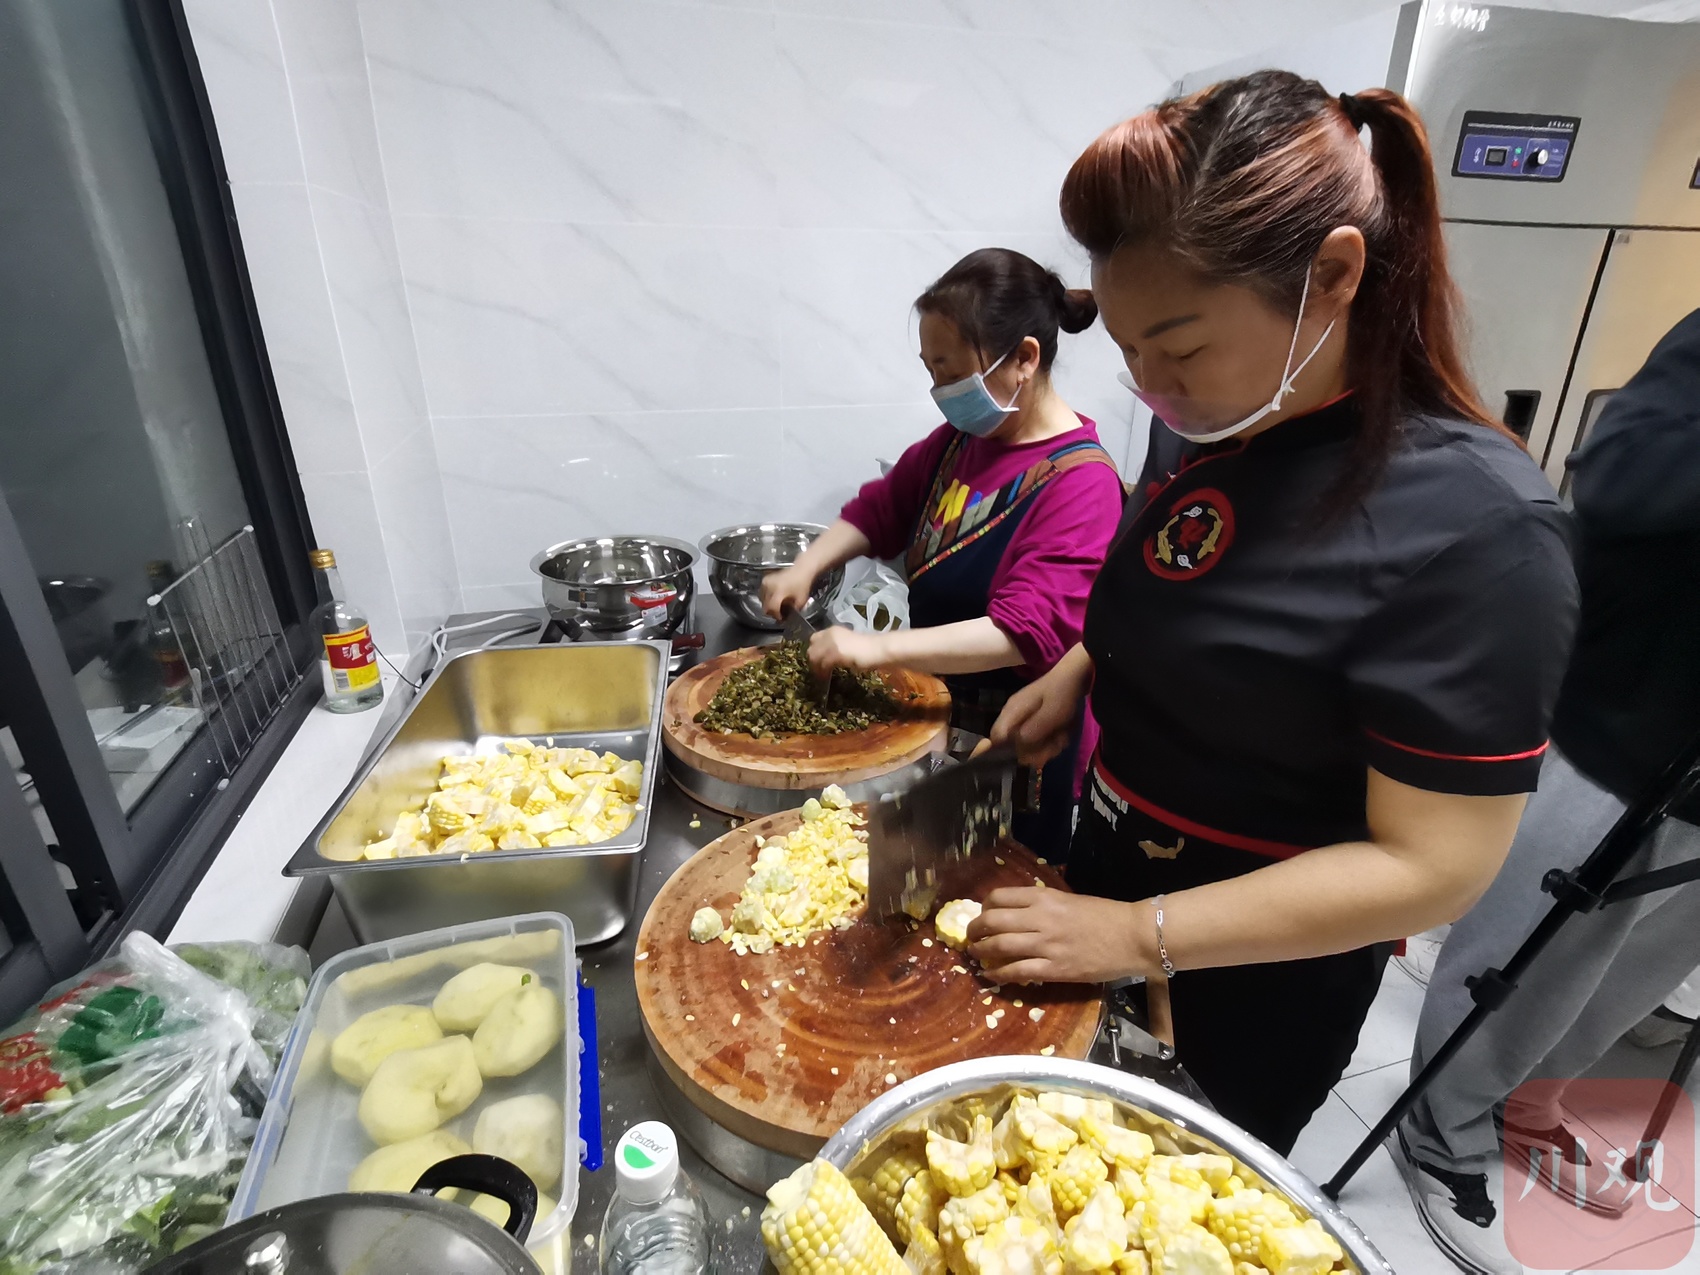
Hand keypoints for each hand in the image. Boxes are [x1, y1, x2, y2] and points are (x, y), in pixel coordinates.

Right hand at [761, 565, 814, 620]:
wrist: (801, 569)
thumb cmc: (802, 583)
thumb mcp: (800, 601)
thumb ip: (792, 611)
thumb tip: (786, 617)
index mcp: (778, 591)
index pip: (771, 607)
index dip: (776, 615)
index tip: (781, 618)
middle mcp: (769, 586)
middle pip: (765, 605)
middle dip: (772, 611)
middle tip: (780, 613)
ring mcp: (766, 582)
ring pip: (762, 599)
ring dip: (768, 604)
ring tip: (777, 605)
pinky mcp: (765, 579)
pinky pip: (762, 592)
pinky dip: (766, 597)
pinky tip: (774, 598)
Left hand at [809, 626, 888, 672]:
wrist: (877, 649)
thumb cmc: (867, 648)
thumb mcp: (846, 644)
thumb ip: (835, 646)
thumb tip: (826, 657)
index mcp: (833, 630)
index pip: (814, 638)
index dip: (814, 650)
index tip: (817, 660)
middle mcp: (830, 634)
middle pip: (811, 648)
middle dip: (813, 660)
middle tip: (818, 670)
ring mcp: (832, 643)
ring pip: (814, 656)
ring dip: (816, 667)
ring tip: (821, 675)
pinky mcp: (836, 653)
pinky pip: (823, 664)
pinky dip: (822, 672)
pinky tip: (825, 677)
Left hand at [966, 887, 1150, 984]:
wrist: (1132, 936)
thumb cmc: (1105, 916)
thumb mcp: (1068, 900)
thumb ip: (1042, 905)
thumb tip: (1016, 914)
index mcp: (1044, 897)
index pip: (999, 897)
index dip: (984, 908)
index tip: (983, 916)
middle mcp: (1039, 918)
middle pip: (992, 921)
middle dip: (974, 930)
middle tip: (971, 937)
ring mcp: (1045, 945)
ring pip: (998, 946)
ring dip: (980, 952)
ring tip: (976, 955)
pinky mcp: (1054, 969)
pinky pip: (1016, 972)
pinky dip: (998, 974)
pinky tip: (991, 976)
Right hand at [988, 657, 1088, 766]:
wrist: (1074, 677)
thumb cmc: (1061, 693)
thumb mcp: (1051, 712)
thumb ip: (1034, 729)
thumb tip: (1020, 746)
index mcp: (1012, 712)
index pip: (996, 737)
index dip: (1007, 751)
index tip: (1029, 754)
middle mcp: (1013, 718)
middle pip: (1014, 747)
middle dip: (1036, 751)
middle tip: (1055, 745)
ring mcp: (1024, 721)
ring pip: (1029, 747)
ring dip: (1047, 747)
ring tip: (1062, 737)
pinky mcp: (1034, 724)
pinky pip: (1038, 741)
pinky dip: (1051, 742)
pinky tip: (1062, 735)